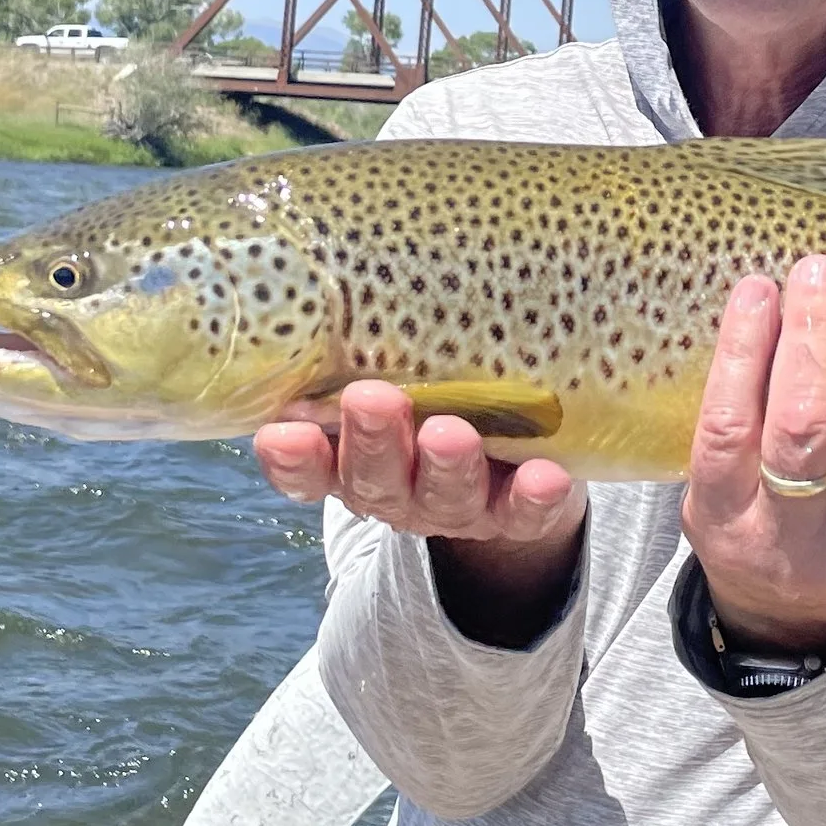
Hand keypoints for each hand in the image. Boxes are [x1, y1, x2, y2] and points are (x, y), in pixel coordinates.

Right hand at [255, 385, 587, 635]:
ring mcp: (459, 511)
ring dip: (445, 467)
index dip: (293, 461)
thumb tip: (326, 310)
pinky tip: (546, 477)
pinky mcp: (520, 514)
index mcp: (355, 464)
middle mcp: (398, 494)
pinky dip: (535, 499)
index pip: (308, 470)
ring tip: (449, 435)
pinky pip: (526, 515)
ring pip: (445, 497)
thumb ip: (362, 376)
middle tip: (371, 400)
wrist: (516, 475)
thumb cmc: (440, 408)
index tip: (279, 435)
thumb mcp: (396, 399)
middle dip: (373, 441)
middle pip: (376, 480)